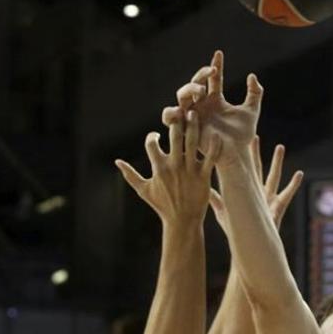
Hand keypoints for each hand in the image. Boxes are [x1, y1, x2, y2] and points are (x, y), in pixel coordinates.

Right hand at [115, 109, 214, 223]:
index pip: (152, 144)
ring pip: (192, 143)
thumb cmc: (162, 206)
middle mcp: (174, 166)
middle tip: (179, 110)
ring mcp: (190, 170)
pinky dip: (213, 146)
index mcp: (159, 168)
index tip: (156, 136)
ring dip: (193, 126)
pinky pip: (210, 158)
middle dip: (176, 122)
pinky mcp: (204, 176)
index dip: (152, 136)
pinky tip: (215, 134)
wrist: (182, 222)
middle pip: (174, 137)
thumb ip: (130, 175)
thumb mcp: (143, 190)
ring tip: (194, 113)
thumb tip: (117, 161)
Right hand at [162, 50, 261, 167]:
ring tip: (200, 91)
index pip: (212, 79)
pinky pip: (171, 118)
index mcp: (215, 100)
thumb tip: (253, 76)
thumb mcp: (251, 112)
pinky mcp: (185, 127)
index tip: (219, 54)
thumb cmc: (242, 136)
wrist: (236, 155)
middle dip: (200, 75)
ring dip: (189, 90)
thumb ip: (254, 93)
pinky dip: (173, 112)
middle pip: (194, 84)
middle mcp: (202, 106)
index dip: (215, 66)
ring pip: (181, 96)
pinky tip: (184, 109)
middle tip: (212, 74)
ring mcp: (193, 116)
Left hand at [210, 135, 303, 230]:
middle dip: (256, 153)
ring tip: (279, 147)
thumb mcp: (224, 212)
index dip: (237, 157)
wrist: (249, 245)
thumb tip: (202, 186)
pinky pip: (287, 194)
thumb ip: (216, 199)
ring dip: (276, 162)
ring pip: (273, 176)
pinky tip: (299, 174)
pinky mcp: (277, 207)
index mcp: (245, 191)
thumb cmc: (236, 230)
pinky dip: (293, 184)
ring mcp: (268, 198)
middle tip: (255, 136)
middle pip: (257, 168)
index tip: (235, 142)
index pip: (240, 170)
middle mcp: (257, 192)